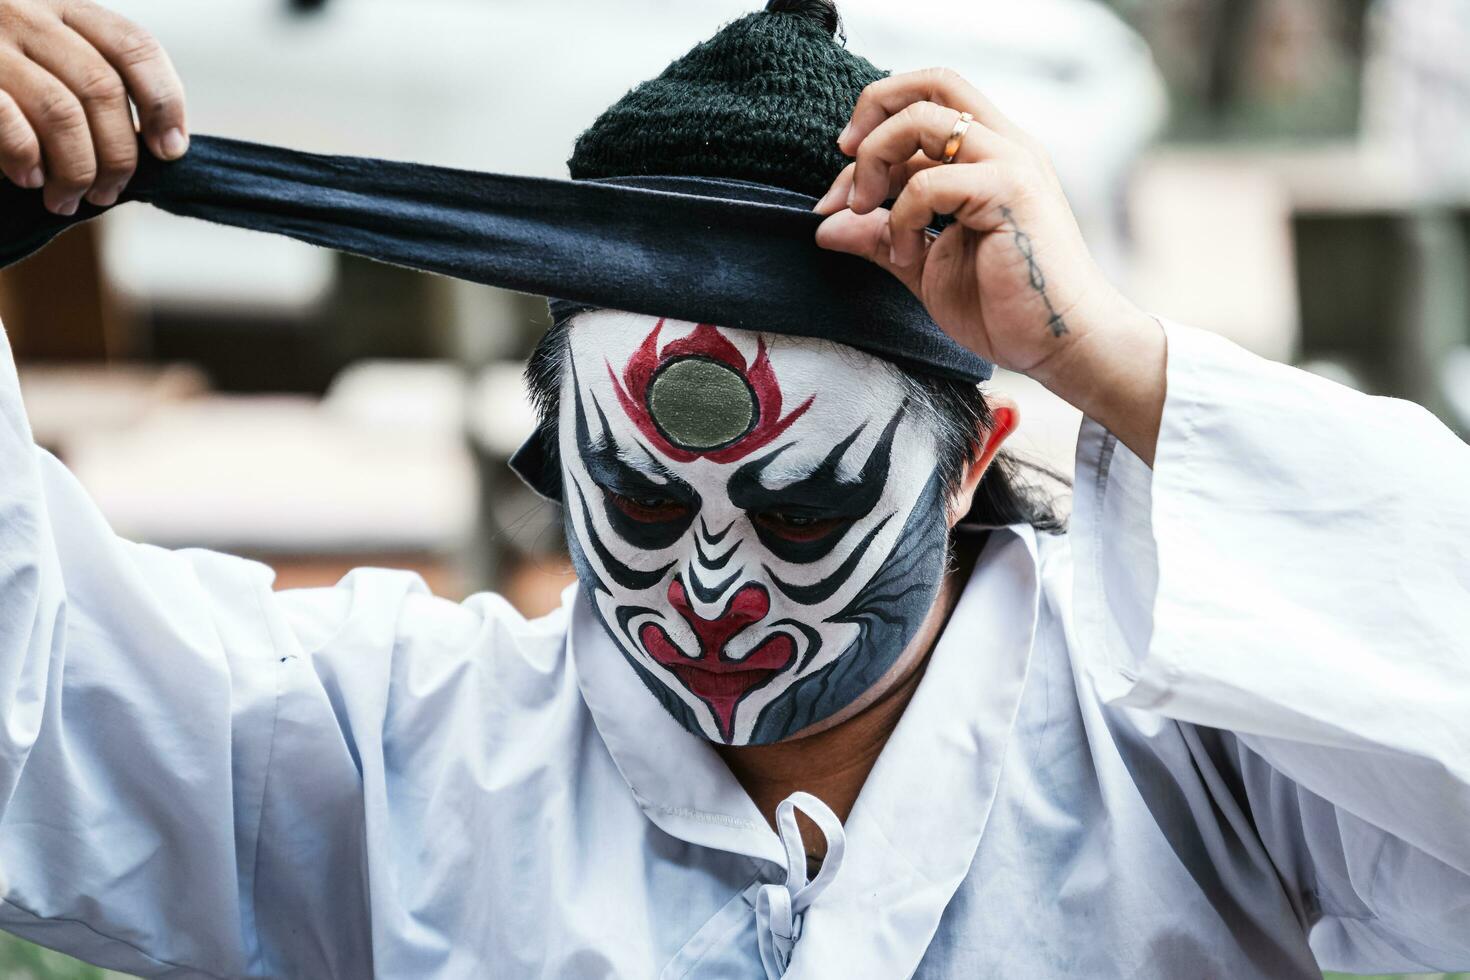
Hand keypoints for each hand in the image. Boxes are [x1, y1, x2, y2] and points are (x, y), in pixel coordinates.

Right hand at [0, 0, 186, 214]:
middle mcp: (24, 12)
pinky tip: (27, 179)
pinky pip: (10, 122)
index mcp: (59, 6)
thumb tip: (158, 145)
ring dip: (77, 168)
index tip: (170, 151)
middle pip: (103, 88)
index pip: (133, 45)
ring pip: (62, 110)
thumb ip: (88, 84)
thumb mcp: (41, 57)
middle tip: (108, 194)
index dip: (163, 101)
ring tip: (68, 199)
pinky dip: (28, 158)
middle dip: (118, 155)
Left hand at [814, 68, 1165, 462]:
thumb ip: (879, 238)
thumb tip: (826, 227)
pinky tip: (905, 256)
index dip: (871, 132)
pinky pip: (930, 179)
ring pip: (924, 117)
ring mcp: (1010, 163)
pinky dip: (900, 216)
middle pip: (930, 84)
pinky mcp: (1010, 191)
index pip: (926, 102)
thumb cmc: (1005, 308)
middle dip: (870, 119)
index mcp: (989, 154)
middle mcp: (1003, 145)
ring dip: (875, 162)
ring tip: (863, 214)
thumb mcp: (924, 266)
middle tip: (846, 186)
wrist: (1062, 344)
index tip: (840, 193)